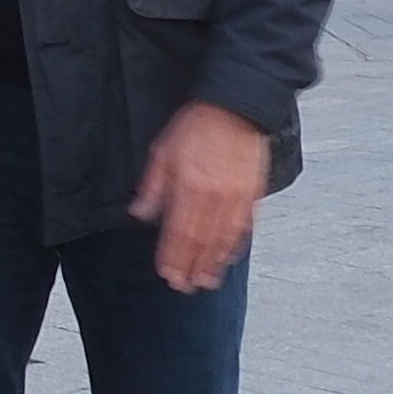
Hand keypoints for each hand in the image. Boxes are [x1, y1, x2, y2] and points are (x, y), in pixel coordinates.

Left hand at [127, 100, 269, 293]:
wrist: (236, 106)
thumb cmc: (195, 125)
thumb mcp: (163, 150)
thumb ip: (152, 186)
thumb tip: (139, 214)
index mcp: (188, 186)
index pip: (178, 232)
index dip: (172, 257)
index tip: (166, 274)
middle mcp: (214, 196)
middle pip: (201, 242)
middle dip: (190, 267)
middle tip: (183, 287)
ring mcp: (236, 196)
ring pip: (224, 240)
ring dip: (213, 264)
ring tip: (205, 283)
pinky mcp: (252, 193)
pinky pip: (244, 227)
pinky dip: (235, 246)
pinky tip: (227, 259)